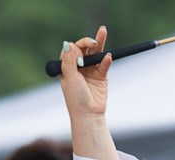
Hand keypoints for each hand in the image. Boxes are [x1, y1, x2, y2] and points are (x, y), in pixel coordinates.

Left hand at [58, 26, 117, 159]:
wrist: (89, 114)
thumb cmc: (75, 98)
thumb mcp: (70, 78)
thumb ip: (69, 61)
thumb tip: (67, 43)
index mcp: (67, 67)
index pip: (71, 50)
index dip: (75, 48)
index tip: (78, 56)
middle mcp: (79, 67)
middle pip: (84, 48)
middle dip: (88, 42)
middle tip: (93, 42)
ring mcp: (91, 70)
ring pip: (95, 52)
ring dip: (99, 42)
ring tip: (103, 31)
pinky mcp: (101, 75)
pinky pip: (104, 63)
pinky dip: (106, 60)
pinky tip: (107, 57)